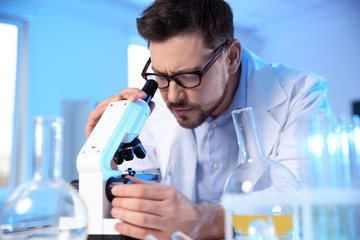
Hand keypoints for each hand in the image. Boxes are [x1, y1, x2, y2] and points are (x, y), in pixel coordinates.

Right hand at [85, 88, 146, 137]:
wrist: (109, 155)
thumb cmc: (118, 139)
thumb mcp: (133, 126)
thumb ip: (142, 115)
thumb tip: (151, 104)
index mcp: (117, 107)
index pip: (125, 94)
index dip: (134, 92)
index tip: (143, 95)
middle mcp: (108, 109)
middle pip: (117, 97)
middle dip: (127, 94)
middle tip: (136, 98)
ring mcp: (100, 115)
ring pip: (105, 103)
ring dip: (114, 99)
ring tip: (122, 98)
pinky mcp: (92, 123)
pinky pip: (94, 114)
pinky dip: (101, 110)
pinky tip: (107, 108)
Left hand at [110, 176, 224, 238]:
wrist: (198, 222)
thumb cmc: (181, 206)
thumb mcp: (168, 190)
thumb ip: (148, 185)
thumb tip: (130, 179)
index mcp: (169, 194)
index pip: (144, 190)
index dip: (126, 190)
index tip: (116, 190)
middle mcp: (169, 208)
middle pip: (141, 204)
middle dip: (123, 202)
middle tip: (114, 201)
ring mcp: (167, 224)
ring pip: (141, 219)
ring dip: (124, 215)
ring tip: (115, 211)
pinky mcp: (164, 237)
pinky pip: (143, 233)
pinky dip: (129, 229)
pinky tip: (120, 225)